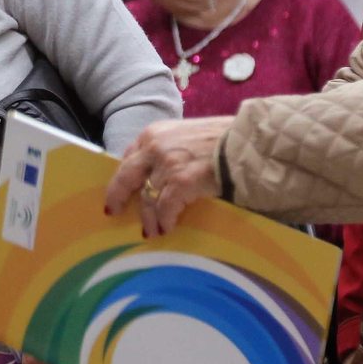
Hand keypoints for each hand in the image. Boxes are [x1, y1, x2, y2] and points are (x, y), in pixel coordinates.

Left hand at [105, 117, 233, 234]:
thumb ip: (170, 148)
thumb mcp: (187, 134)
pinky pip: (165, 208)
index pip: (130, 155)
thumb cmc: (224, 138)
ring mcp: (166, 165)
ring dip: (148, 218)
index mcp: (155, 132)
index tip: (122, 188)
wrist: (248, 143)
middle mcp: (155, 147)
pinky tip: (168, 228)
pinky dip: (165, 220)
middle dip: (118, 196)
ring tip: (152, 231)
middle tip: (114, 212)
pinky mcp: (180, 183)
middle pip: (126, 177)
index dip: (123, 175)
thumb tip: (159, 171)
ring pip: (147, 198)